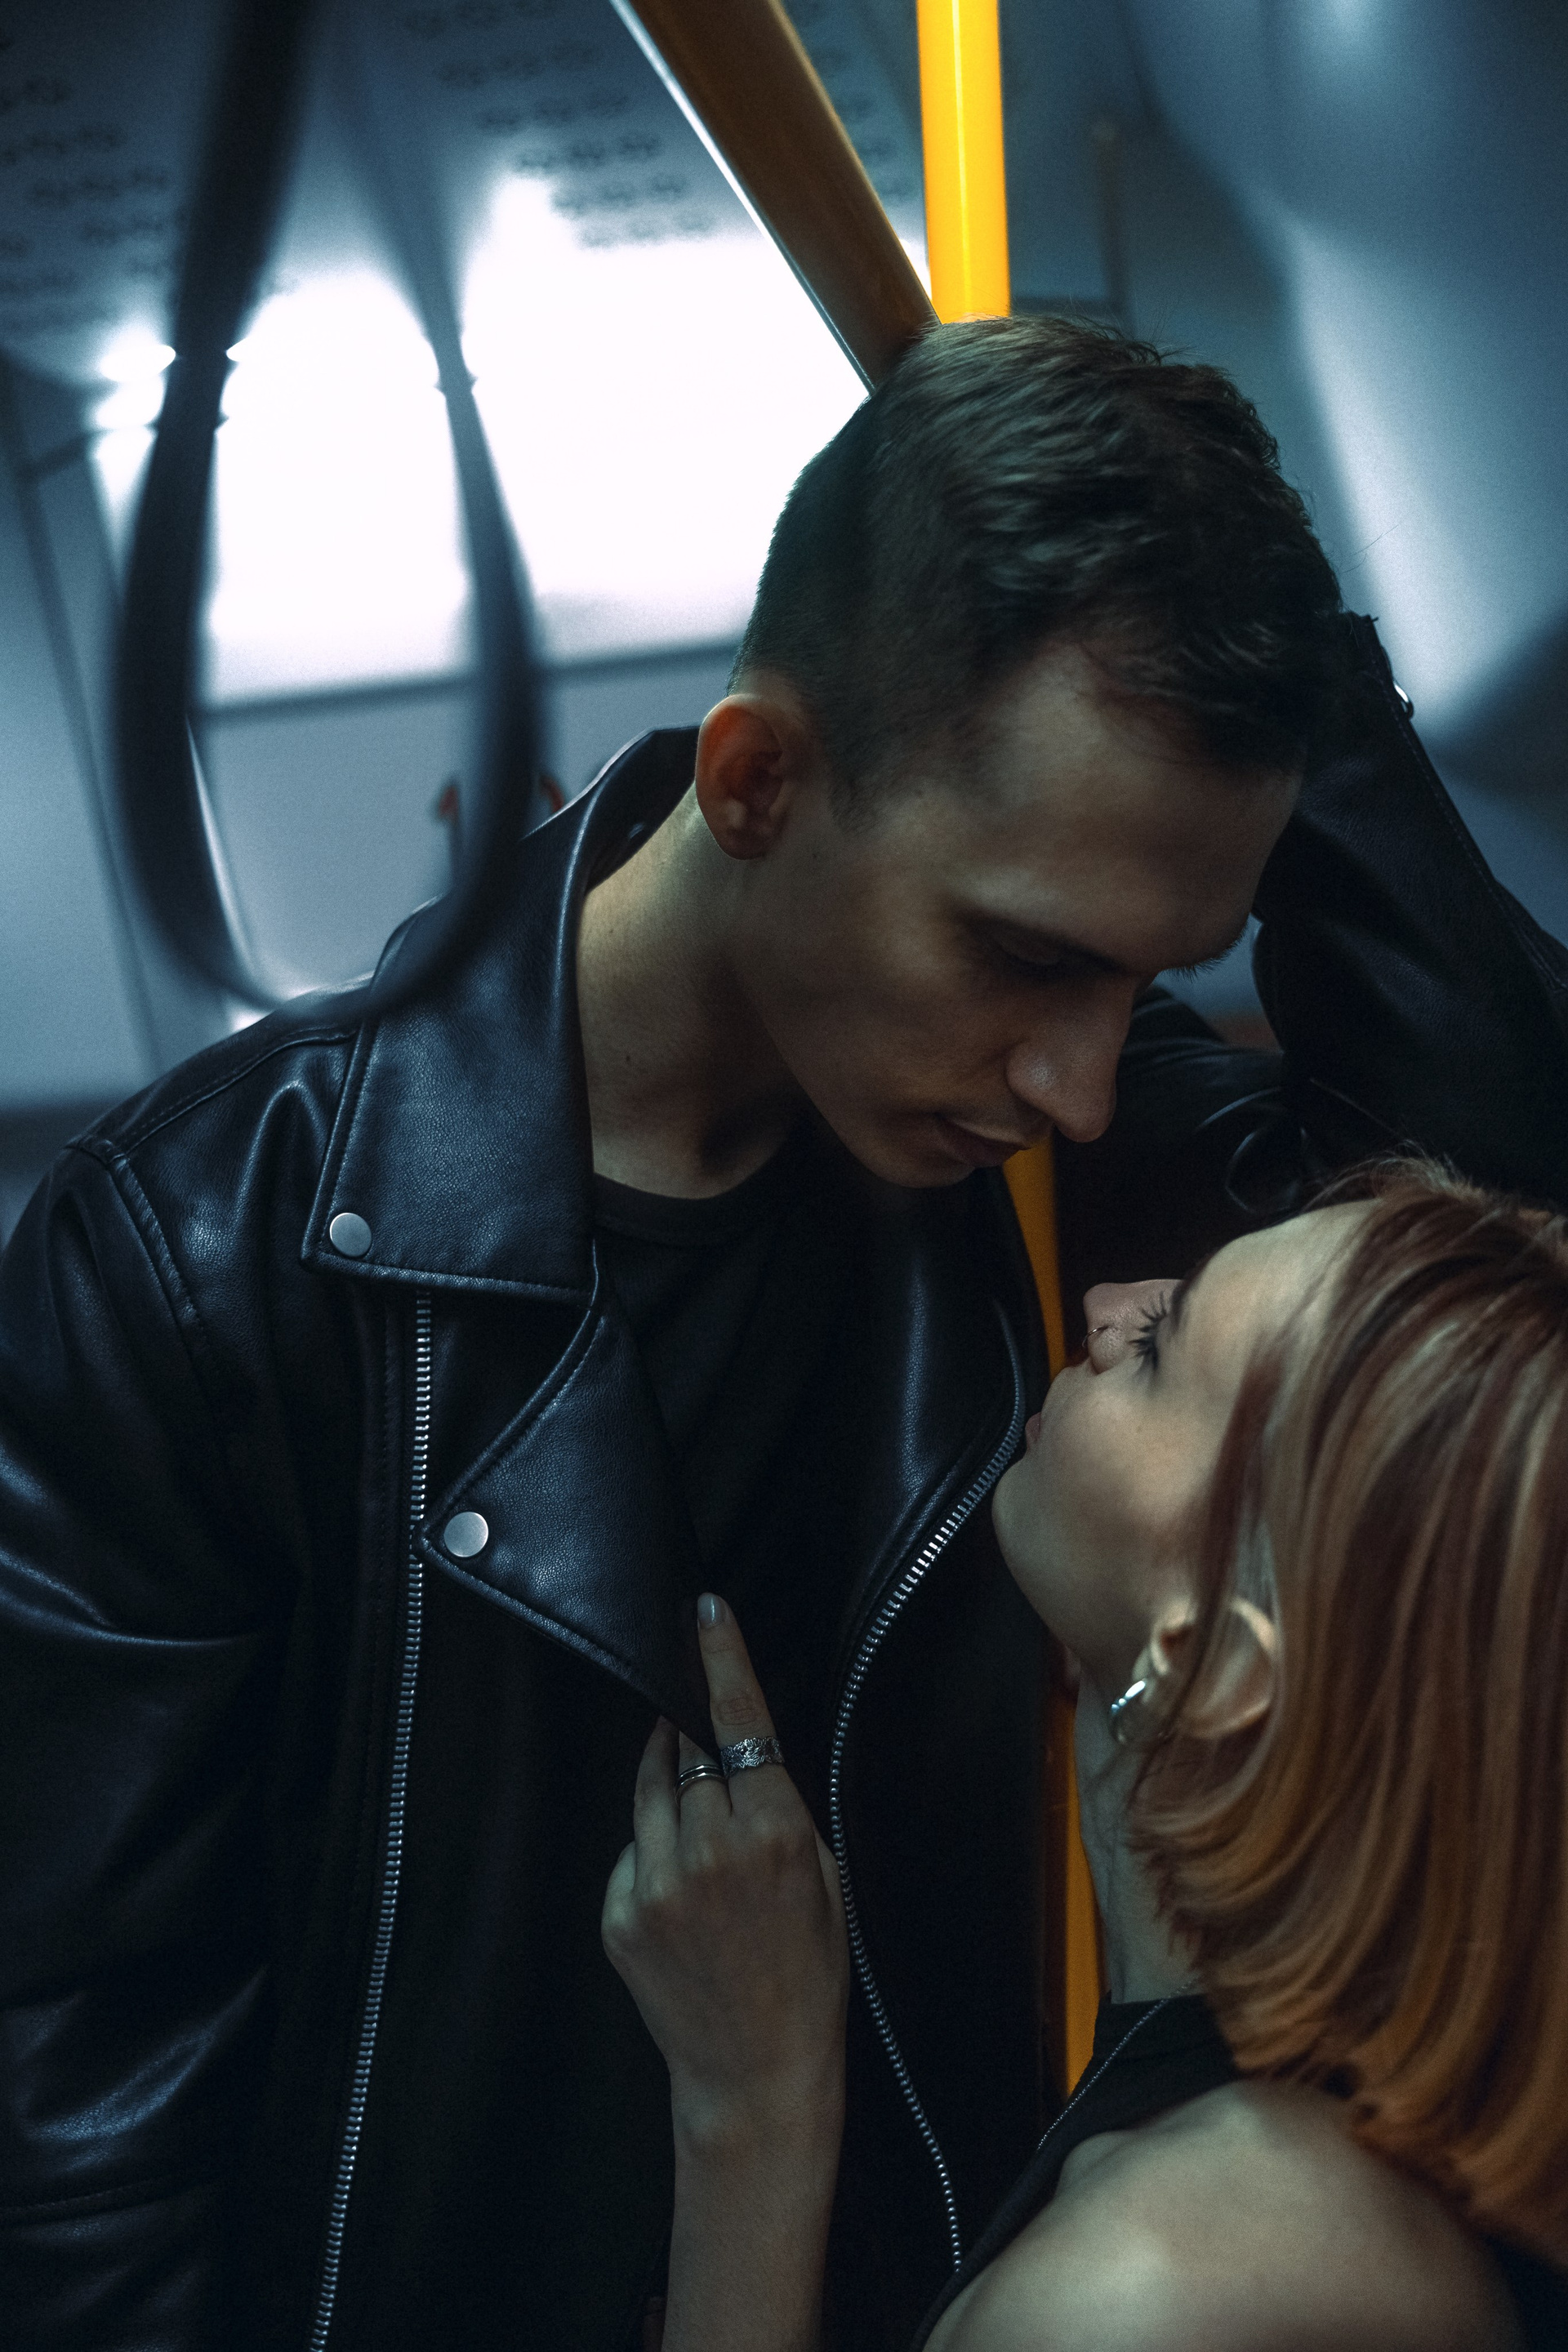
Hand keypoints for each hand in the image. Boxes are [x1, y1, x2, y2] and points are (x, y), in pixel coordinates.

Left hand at [602, 1595, 848, 2158]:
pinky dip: (653, 1848)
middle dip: (693, 1728)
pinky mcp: (619, 1915)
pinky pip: (632, 1849)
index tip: (704, 1612)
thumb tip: (746, 1747)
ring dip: (668, 1777)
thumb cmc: (809, 1973)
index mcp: (773, 1834)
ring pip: (650, 1791)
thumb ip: (784, 1807)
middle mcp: (708, 1851)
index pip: (739, 1722)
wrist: (756, 2069)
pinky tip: (683, 1884)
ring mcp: (654, 1885)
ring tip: (695, 1803)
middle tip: (700, 1718)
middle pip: (687, 1749)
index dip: (721, 1660)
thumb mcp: (826, 1877)